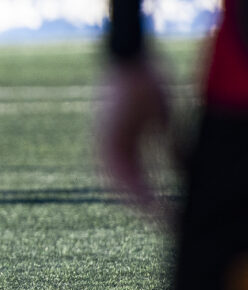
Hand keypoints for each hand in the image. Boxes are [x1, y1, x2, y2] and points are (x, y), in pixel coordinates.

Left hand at [96, 55, 174, 220]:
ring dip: (145, 210)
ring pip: (122, 189)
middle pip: (128, 190)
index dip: (153, 201)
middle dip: (149, 212)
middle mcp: (109, 148)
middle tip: (171, 230)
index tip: (172, 219)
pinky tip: (155, 210)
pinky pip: (121, 176)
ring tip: (167, 226)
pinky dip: (139, 195)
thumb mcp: (165, 118)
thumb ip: (171, 145)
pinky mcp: (105, 140)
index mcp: (122, 143)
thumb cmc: (148, 80)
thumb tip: (184, 168)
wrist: (132, 59)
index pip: (137, 180)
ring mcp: (104, 145)